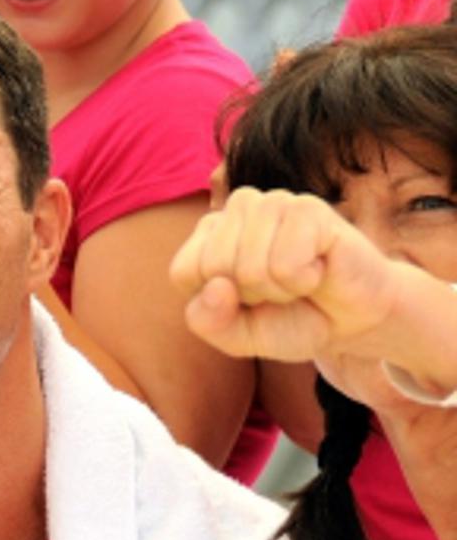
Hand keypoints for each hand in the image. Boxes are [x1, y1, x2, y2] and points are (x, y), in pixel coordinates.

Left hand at [170, 187, 402, 362]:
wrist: (354, 321)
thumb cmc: (292, 320)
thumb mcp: (237, 337)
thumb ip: (208, 322)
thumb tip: (217, 286)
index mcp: (209, 233)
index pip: (184, 272)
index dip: (218, 303)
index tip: (248, 300)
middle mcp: (238, 209)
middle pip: (215, 269)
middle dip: (250, 296)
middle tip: (279, 290)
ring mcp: (273, 202)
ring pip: (249, 269)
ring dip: (279, 290)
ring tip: (299, 280)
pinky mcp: (308, 207)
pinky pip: (285, 265)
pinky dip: (303, 281)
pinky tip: (318, 269)